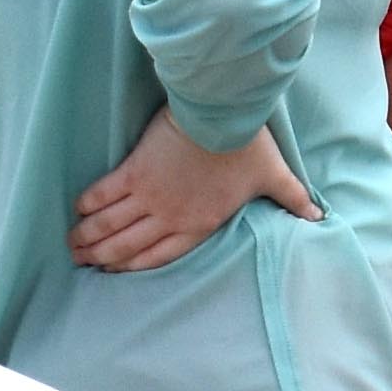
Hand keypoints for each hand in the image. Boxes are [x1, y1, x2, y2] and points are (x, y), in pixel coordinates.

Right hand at [70, 113, 318, 271]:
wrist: (221, 117)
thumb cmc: (248, 147)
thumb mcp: (275, 177)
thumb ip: (294, 200)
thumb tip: (318, 216)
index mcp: (199, 224)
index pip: (161, 255)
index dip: (135, 266)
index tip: (115, 273)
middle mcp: (170, 216)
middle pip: (128, 245)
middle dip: (103, 257)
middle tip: (83, 261)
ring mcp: (149, 195)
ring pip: (111, 224)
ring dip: (90, 236)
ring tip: (72, 244)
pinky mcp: (134, 171)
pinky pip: (105, 193)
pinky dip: (90, 204)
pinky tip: (78, 210)